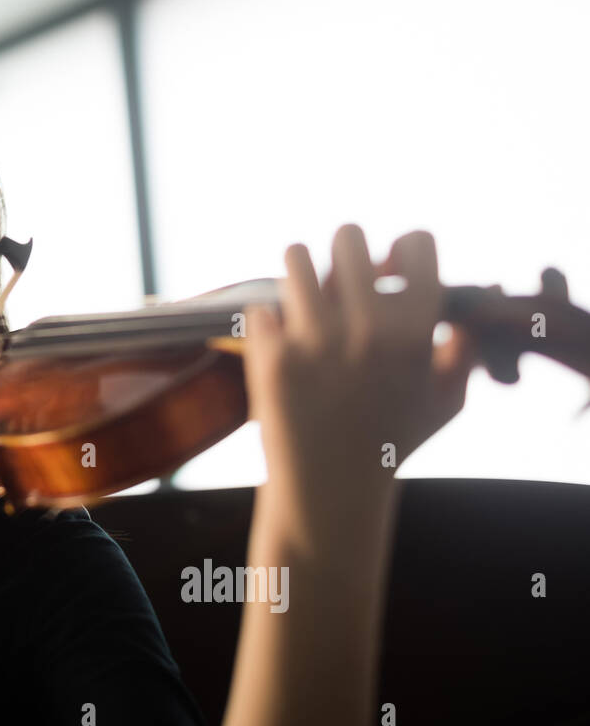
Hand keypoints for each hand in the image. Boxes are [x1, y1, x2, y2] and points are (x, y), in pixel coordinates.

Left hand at [242, 225, 480, 557]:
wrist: (331, 489)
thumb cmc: (391, 442)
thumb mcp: (448, 400)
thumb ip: (464, 349)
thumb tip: (462, 308)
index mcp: (417, 330)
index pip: (416, 242)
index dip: (402, 249)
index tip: (389, 268)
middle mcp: (368, 328)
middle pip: (348, 236)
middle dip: (344, 254)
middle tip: (339, 278)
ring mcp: (316, 340)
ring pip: (295, 256)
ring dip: (298, 273)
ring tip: (302, 296)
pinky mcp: (271, 356)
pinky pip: (262, 306)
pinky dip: (267, 321)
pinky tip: (278, 343)